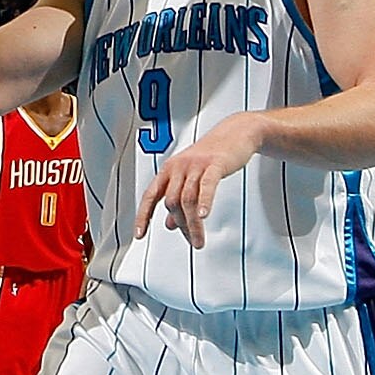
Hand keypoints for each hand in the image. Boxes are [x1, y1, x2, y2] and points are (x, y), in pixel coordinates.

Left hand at [138, 113, 268, 247]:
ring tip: (199, 241)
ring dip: (193, 224)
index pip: (150, 195)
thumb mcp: (191, 177)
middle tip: (193, 242)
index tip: (139, 235)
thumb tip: (169, 225)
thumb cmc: (212, 156)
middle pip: (172, 202)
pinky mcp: (214, 163)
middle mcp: (178, 167)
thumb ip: (179, 200)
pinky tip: (204, 216)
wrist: (235, 133)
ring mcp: (195, 164)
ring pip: (188, 199)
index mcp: (169, 170)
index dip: (143, 216)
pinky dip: (204, 202)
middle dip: (181, 226)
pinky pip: (207, 185)